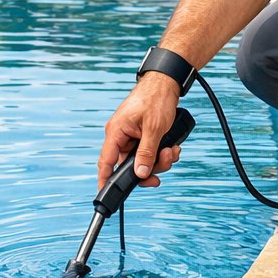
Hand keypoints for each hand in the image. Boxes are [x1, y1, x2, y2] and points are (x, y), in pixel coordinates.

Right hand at [97, 74, 183, 188]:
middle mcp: (121, 135)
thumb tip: (141, 174)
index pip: (106, 162)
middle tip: (165, 162)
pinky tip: (172, 146)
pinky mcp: (142, 135)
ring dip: (160, 160)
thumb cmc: (156, 98)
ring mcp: (132, 135)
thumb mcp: (154, 129)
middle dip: (150, 167)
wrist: (167, 82)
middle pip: (130, 165)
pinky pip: (149, 152)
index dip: (105, 180)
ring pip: (143, 160)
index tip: (105, 195)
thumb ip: (146, 153)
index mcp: (116, 132)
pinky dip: (161, 152)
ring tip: (172, 150)